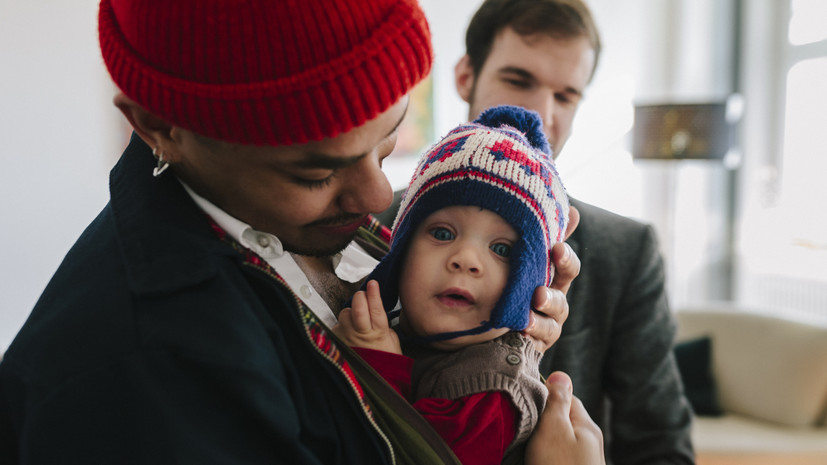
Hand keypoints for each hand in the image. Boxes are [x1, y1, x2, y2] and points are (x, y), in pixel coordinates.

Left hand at [332, 280, 401, 353]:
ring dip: (350, 311)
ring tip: (356, 317)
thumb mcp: (393, 341)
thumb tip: (377, 310)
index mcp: (378, 333)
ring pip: (345, 314)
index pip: (375, 309)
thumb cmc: (385, 360)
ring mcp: (348, 338)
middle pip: (357, 308)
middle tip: (363, 294)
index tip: (373, 283)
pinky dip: (343, 324)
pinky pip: (337, 324)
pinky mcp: (337, 341)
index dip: (374, 294)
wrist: (374, 380)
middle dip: (360, 296)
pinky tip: (349, 329)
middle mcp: (361, 335)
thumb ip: (384, 325)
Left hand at [524, 206, 580, 351]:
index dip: (565, 259)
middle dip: (551, 298)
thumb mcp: (527, 259)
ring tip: (525, 320)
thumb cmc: (515, 281)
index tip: (557, 248)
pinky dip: (528, 342)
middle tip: (538, 294)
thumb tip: (573, 210)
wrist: (496, 321)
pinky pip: (535, 346)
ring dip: (539, 323)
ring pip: (551, 327)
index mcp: (554, 279)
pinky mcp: (534, 347)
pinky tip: (518, 337)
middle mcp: (554, 304)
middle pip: (561, 301)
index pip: (567, 268)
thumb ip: (545, 235)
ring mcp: (546, 328)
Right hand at [525, 371, 604, 464]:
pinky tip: (540, 458)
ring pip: (562, 438)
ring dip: (546, 439)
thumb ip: (557, 402)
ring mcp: (586, 458)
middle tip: (527, 428)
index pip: (568, 397)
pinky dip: (550, 453)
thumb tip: (561, 375)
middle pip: (565, 419)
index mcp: (588, 426)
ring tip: (531, 446)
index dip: (546, 397)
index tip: (527, 405)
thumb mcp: (553, 428)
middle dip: (545, 420)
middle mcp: (591, 441)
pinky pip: (562, 453)